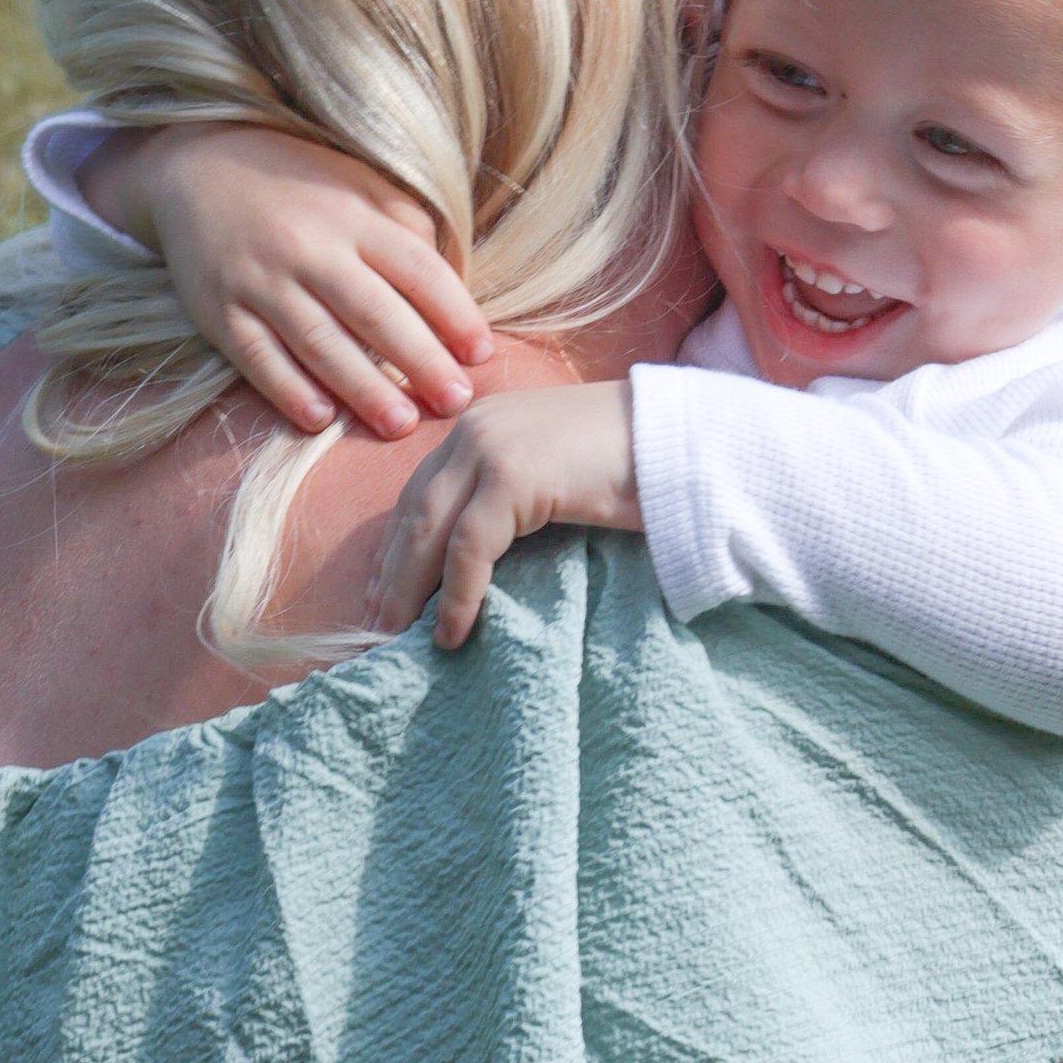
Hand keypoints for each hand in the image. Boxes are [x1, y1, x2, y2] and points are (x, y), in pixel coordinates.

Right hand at [80, 123, 491, 443]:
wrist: (199, 165)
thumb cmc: (302, 187)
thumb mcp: (360, 186)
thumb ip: (405, 230)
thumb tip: (449, 294)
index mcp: (354, 216)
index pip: (415, 269)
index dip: (453, 313)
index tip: (482, 354)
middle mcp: (309, 248)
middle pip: (374, 312)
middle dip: (419, 362)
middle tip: (455, 403)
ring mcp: (261, 280)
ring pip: (319, 341)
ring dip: (362, 388)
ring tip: (400, 426)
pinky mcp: (218, 309)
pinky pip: (257, 356)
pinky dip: (288, 390)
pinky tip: (320, 419)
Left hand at [371, 384, 641, 647]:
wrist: (688, 440)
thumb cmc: (637, 467)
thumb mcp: (556, 477)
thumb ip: (514, 498)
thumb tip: (478, 559)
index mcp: (483, 425)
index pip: (422, 491)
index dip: (398, 546)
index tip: (383, 592)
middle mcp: (475, 429)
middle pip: (414, 510)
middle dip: (391, 571)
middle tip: (374, 625)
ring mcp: (491, 447)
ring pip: (430, 529)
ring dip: (409, 588)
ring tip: (398, 637)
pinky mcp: (514, 475)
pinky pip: (469, 548)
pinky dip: (456, 595)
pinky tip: (451, 631)